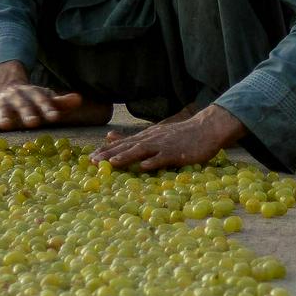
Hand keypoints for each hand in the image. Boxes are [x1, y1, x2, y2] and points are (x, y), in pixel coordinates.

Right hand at [0, 81, 87, 132]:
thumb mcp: (45, 97)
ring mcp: (2, 103)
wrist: (5, 84)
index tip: (54, 116)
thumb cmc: (31, 98)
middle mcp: (17, 98)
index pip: (42, 101)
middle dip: (27, 114)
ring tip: (4, 125)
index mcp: (32, 94)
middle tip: (33, 123)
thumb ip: (60, 102)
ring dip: (3, 117)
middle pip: (23, 106)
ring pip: (2, 110)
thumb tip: (78, 99)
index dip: (48, 108)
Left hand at [90, 106, 245, 171]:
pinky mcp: (177, 153)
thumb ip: (132, 137)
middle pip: (127, 147)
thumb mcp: (153, 133)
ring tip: (112, 163)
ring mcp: (163, 146)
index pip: (121, 144)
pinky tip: (144, 167)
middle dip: (110, 154)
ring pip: (142, 151)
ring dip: (126, 157)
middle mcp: (151, 140)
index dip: (106, 151)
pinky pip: (164, 158)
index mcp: (145, 137)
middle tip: (94, 162)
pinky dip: (154, 162)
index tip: (90, 158)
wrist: (205, 128)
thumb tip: (109, 136)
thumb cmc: (180, 135)